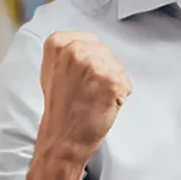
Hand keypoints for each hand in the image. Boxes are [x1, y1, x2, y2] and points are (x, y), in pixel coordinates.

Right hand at [35, 31, 132, 166]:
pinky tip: (103, 103)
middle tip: (85, 90)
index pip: (91, 40)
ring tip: (92, 97)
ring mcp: (94, 64)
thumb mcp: (54, 70)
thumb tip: (88, 44)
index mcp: (58, 43)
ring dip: (112, 82)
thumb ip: (69, 52)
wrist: (62, 139)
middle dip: (102, 70)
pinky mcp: (112, 80)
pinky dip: (120, 94)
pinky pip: (126, 82)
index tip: (80, 76)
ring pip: (118, 66)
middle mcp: (75, 50)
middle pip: (106, 52)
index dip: (91, 60)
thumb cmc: (60, 109)